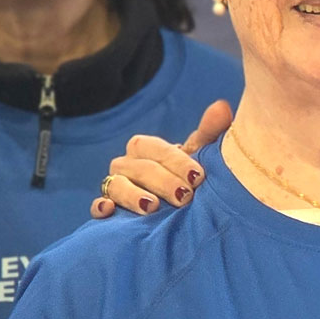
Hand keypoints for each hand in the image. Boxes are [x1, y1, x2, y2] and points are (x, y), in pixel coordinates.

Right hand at [93, 98, 231, 218]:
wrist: (178, 207)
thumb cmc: (187, 177)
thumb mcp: (199, 157)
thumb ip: (209, 134)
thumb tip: (222, 107)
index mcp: (145, 148)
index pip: (154, 148)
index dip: (176, 161)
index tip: (198, 177)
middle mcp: (126, 164)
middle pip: (138, 168)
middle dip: (162, 181)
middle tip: (185, 197)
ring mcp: (115, 186)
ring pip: (116, 184)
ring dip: (132, 195)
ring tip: (152, 206)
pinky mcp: (108, 209)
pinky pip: (97, 206)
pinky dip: (100, 207)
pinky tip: (109, 211)